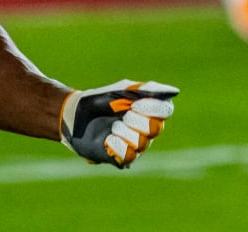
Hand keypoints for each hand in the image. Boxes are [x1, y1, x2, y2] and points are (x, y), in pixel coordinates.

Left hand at [60, 80, 177, 167]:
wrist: (74, 113)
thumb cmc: (99, 100)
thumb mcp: (121, 90)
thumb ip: (145, 90)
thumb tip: (172, 92)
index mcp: (149, 112)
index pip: (165, 111)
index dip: (152, 108)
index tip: (134, 104)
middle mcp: (145, 131)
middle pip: (156, 128)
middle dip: (136, 120)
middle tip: (121, 115)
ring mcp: (134, 146)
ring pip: (141, 142)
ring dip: (123, 131)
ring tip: (112, 127)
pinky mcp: (120, 158)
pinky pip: (128, 155)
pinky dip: (117, 144)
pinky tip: (107, 139)